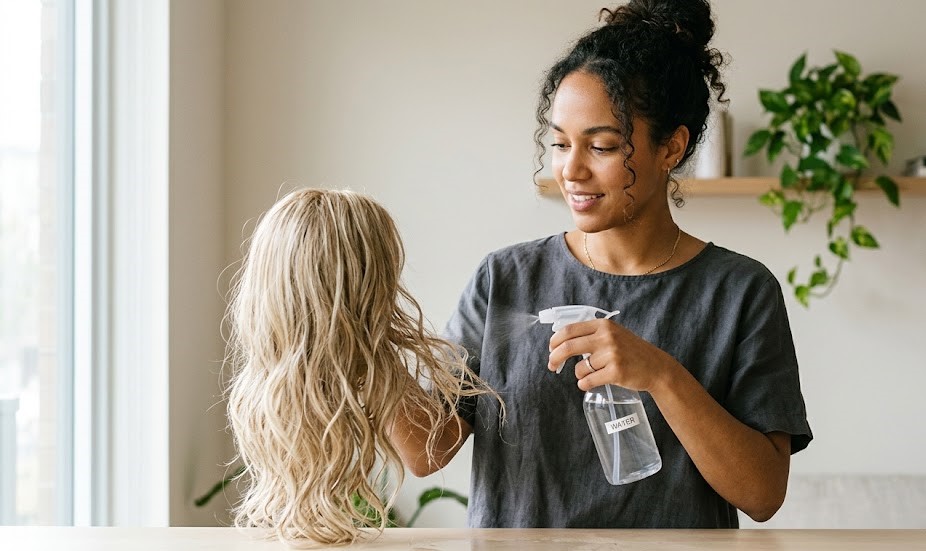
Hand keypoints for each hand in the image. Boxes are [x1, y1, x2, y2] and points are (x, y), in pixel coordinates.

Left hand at [547, 319, 677, 391]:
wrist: (656, 368)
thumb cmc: (631, 352)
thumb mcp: (614, 334)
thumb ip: (591, 335)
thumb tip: (561, 342)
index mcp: (604, 325)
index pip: (569, 330)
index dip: (555, 341)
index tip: (551, 349)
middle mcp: (607, 337)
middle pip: (568, 347)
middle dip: (555, 358)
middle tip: (552, 366)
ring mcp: (612, 354)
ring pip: (579, 368)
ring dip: (579, 375)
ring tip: (591, 375)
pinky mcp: (615, 372)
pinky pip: (588, 381)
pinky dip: (584, 384)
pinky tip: (591, 383)